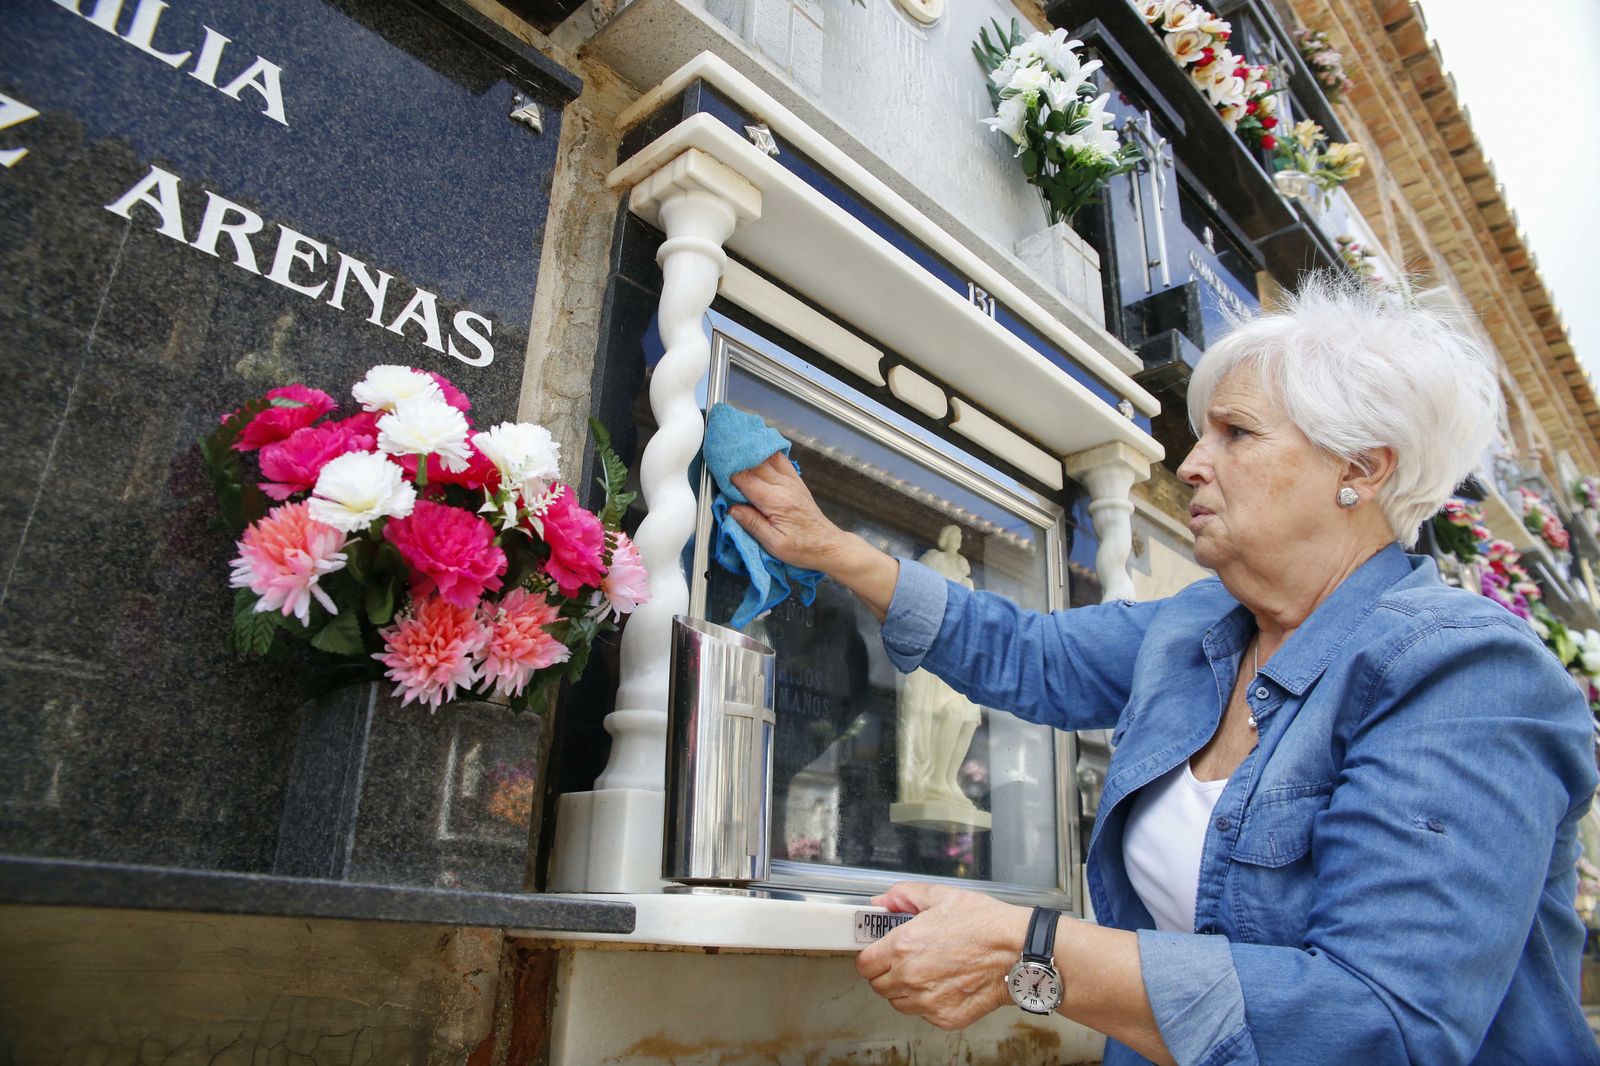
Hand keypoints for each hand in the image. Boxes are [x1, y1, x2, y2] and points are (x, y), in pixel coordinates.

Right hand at [728, 451, 849, 572]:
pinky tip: (758, 451)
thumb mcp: (774, 543)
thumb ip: (752, 524)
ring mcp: (792, 482)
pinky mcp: (796, 482)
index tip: (715, 470)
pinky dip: (767, 453)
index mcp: (777, 502)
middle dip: (736, 459)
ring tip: (736, 448)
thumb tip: (731, 509)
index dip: (728, 474)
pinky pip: (780, 460)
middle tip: (720, 456)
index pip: (745, 479)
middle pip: (755, 464)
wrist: (827, 545)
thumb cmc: (803, 548)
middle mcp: (785, 487)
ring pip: (768, 458)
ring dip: (751, 453)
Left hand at [855, 882, 1030, 1029]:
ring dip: (905, 990)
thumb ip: (905, 896)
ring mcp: (927, 1001)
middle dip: (887, 972)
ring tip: (928, 972)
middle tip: (906, 960)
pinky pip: (923, 1014)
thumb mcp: (942, 896)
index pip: (865, 964)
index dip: (871, 956)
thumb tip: (884, 901)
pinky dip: (928, 1003)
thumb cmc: (985, 924)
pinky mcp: (944, 1017)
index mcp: (903, 946)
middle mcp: (910, 977)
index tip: (879, 952)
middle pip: (878, 985)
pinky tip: (944, 984)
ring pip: (898, 1002)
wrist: (1018, 952)